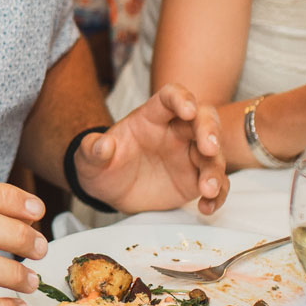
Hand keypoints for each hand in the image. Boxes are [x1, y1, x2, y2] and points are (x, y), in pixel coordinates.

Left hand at [74, 84, 228, 214]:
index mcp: (152, 117)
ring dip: (215, 170)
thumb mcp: (88, 158)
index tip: (188, 110)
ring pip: (213, 155)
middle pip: (203, 120)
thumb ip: (93, 149)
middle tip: (210, 148)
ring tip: (207, 189)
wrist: (108, 190)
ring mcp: (188, 155)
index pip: (170, 97)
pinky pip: (215, 184)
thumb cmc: (101, 165)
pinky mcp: (194, 179)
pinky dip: (217, 196)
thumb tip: (102, 145)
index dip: (181, 99)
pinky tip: (207, 208)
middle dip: (210, 130)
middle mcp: (176, 132)